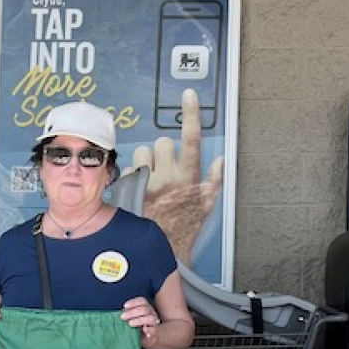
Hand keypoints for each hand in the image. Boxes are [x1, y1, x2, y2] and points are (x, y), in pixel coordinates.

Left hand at [121, 296, 160, 343]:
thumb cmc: (137, 327)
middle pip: (144, 309)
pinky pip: (153, 330)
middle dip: (132, 312)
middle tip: (122, 317)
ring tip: (130, 323)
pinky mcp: (154, 332)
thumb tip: (120, 315)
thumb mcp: (131, 319)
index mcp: (146, 308)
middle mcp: (151, 313)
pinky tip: (143, 329)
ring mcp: (154, 323)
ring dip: (138, 320)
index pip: (142, 301)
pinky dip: (148, 329)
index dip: (133, 302)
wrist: (147, 339)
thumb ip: (127, 315)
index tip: (124, 306)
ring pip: (150, 318)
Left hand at [129, 88, 223, 267]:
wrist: (159, 253)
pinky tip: (137, 191)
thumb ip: (214, 182)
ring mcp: (146, 183)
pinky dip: (132, 178)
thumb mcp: (205, 208)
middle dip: (164, 151)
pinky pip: (128, 171)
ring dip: (146, 162)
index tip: (189, 96)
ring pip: (143, 153)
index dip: (192, 114)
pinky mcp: (128, 190)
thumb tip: (220, 162)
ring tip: (149, 180)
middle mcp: (167, 177)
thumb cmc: (183, 231)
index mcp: (188, 178)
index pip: (192, 139)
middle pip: (163, 142)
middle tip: (164, 168)